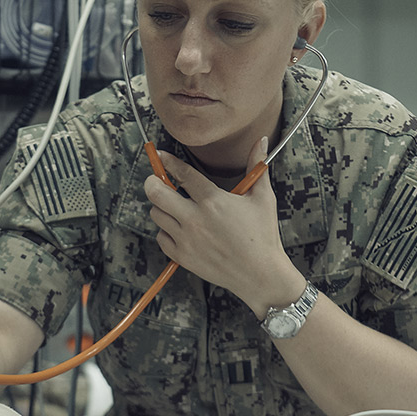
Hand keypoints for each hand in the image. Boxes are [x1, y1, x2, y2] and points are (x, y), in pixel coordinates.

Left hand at [142, 137, 301, 308]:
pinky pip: (161, 237)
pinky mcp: (182, 256)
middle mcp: (195, 219)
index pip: (182, 174)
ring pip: (156, 214)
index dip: (168, 162)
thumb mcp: (263, 198)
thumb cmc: (263, 235)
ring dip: (161, 207)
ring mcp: (186, 239)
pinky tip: (179, 227)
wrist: (260, 275)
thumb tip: (261, 141)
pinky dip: (166, 230)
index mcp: (213, 201)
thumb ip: (257, 166)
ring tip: (173, 206)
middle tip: (157, 180)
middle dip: (153, 182)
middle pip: (156, 193)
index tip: (160, 155)